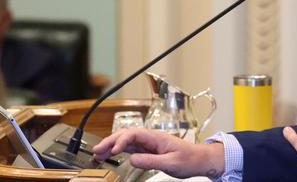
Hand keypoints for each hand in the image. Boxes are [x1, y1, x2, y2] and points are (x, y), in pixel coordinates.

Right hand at [92, 128, 224, 178]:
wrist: (199, 160)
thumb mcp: (170, 163)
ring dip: (112, 146)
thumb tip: (132, 159)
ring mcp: (149, 144)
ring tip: (98, 154)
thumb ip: (151, 161)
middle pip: (127, 135)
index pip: (134, 133)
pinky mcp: (148, 150)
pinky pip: (130, 148)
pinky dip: (119, 151)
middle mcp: (151, 138)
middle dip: (110, 141)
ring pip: (126, 141)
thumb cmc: (189, 159)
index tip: (113, 150)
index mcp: (157, 137)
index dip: (121, 140)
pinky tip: (110, 155)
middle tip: (97, 150)